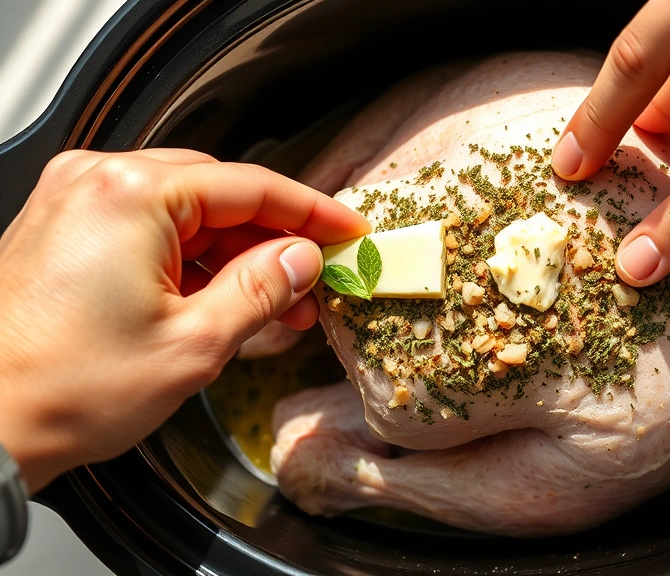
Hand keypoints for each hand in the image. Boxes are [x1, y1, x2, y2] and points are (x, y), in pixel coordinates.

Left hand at [0, 149, 369, 491]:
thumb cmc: (64, 390)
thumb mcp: (194, 343)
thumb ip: (261, 289)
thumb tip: (301, 258)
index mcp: (130, 196)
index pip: (249, 186)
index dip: (311, 212)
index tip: (347, 231)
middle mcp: (96, 183)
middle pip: (218, 194)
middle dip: (273, 237)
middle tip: (317, 274)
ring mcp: (74, 204)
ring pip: (185, 213)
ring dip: (235, 253)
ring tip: (278, 302)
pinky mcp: (64, 231)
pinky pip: (149, 230)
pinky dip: (192, 261)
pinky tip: (226, 297)